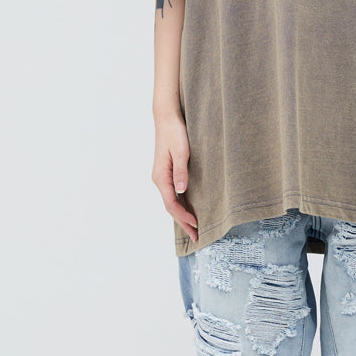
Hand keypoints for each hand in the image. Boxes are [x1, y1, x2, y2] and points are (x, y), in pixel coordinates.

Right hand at [152, 113, 198, 243]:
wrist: (167, 119)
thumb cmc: (175, 132)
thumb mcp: (181, 151)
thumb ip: (181, 171)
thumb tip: (181, 190)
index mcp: (161, 177)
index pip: (171, 203)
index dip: (183, 217)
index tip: (196, 225)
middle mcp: (159, 179)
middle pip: (170, 207)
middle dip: (182, 223)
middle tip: (196, 237)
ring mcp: (162, 177)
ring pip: (171, 202)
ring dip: (181, 216)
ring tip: (193, 228)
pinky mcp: (167, 173)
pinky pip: (172, 195)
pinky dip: (180, 206)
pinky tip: (187, 210)